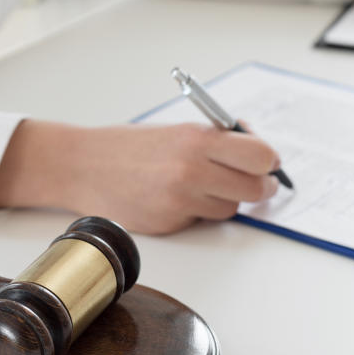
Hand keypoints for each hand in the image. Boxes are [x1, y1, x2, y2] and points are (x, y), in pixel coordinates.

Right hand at [0, 120, 280, 234]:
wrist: (84, 166)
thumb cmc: (133, 147)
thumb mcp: (179, 130)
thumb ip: (219, 140)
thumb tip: (260, 151)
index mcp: (197, 139)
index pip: (260, 155)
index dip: (268, 161)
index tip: (267, 163)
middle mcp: (192, 170)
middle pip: (255, 188)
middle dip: (259, 187)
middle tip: (255, 182)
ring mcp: (180, 201)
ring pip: (231, 209)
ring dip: (226, 201)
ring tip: (203, 186)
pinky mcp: (170, 224)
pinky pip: (202, 221)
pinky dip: (199, 212)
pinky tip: (177, 198)